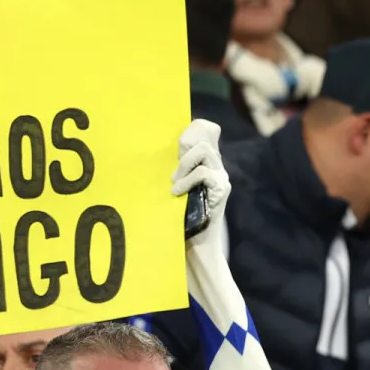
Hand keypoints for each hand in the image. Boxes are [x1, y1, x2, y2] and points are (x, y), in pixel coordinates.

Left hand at [172, 119, 228, 241]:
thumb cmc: (176, 212)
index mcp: (205, 158)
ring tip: (174, 182)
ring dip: (184, 164)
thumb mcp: (173, 182)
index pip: (206, 128)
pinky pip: (204, 173)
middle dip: (184, 144)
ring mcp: (220, 175)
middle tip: (173, 168)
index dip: (192, 128)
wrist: (193, 242)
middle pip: (206, 131)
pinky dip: (187, 181)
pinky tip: (177, 192)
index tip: (178, 145)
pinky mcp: (221, 189)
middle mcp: (216, 163)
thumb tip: (149, 147)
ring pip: (204, 151)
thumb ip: (172, 166)